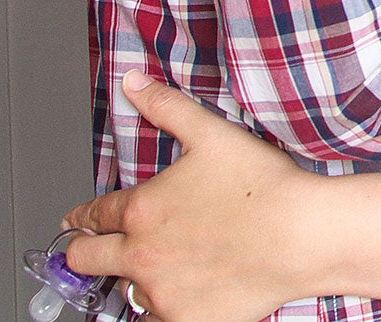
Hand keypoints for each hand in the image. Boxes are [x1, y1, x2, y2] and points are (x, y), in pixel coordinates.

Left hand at [64, 74, 315, 321]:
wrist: (303, 235)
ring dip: (133, 279)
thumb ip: (166, 107)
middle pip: (84, 260)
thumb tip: (133, 83)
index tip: (77, 222)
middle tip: (89, 251)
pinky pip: (155, 320)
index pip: (94, 215)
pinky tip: (180, 294)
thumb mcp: (211, 133)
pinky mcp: (185, 320)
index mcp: (142, 210)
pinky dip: (161, 308)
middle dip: (83, 252)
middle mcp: (141, 256)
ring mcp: (161, 293)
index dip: (81, 217)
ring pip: (124, 292)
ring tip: (155, 270)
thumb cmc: (263, 187)